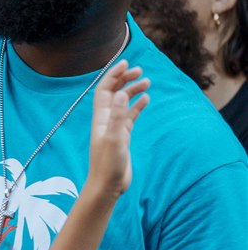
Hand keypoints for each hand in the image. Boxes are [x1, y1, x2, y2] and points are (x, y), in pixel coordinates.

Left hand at [85, 59, 149, 199]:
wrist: (107, 186)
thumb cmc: (107, 165)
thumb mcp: (114, 139)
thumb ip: (117, 116)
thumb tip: (120, 93)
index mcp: (100, 118)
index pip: (104, 90)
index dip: (113, 75)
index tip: (126, 63)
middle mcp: (105, 120)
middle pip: (113, 93)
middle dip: (124, 79)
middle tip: (140, 71)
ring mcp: (114, 128)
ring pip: (123, 103)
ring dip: (132, 91)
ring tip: (147, 82)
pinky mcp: (122, 137)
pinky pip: (130, 116)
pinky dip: (137, 106)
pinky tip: (146, 99)